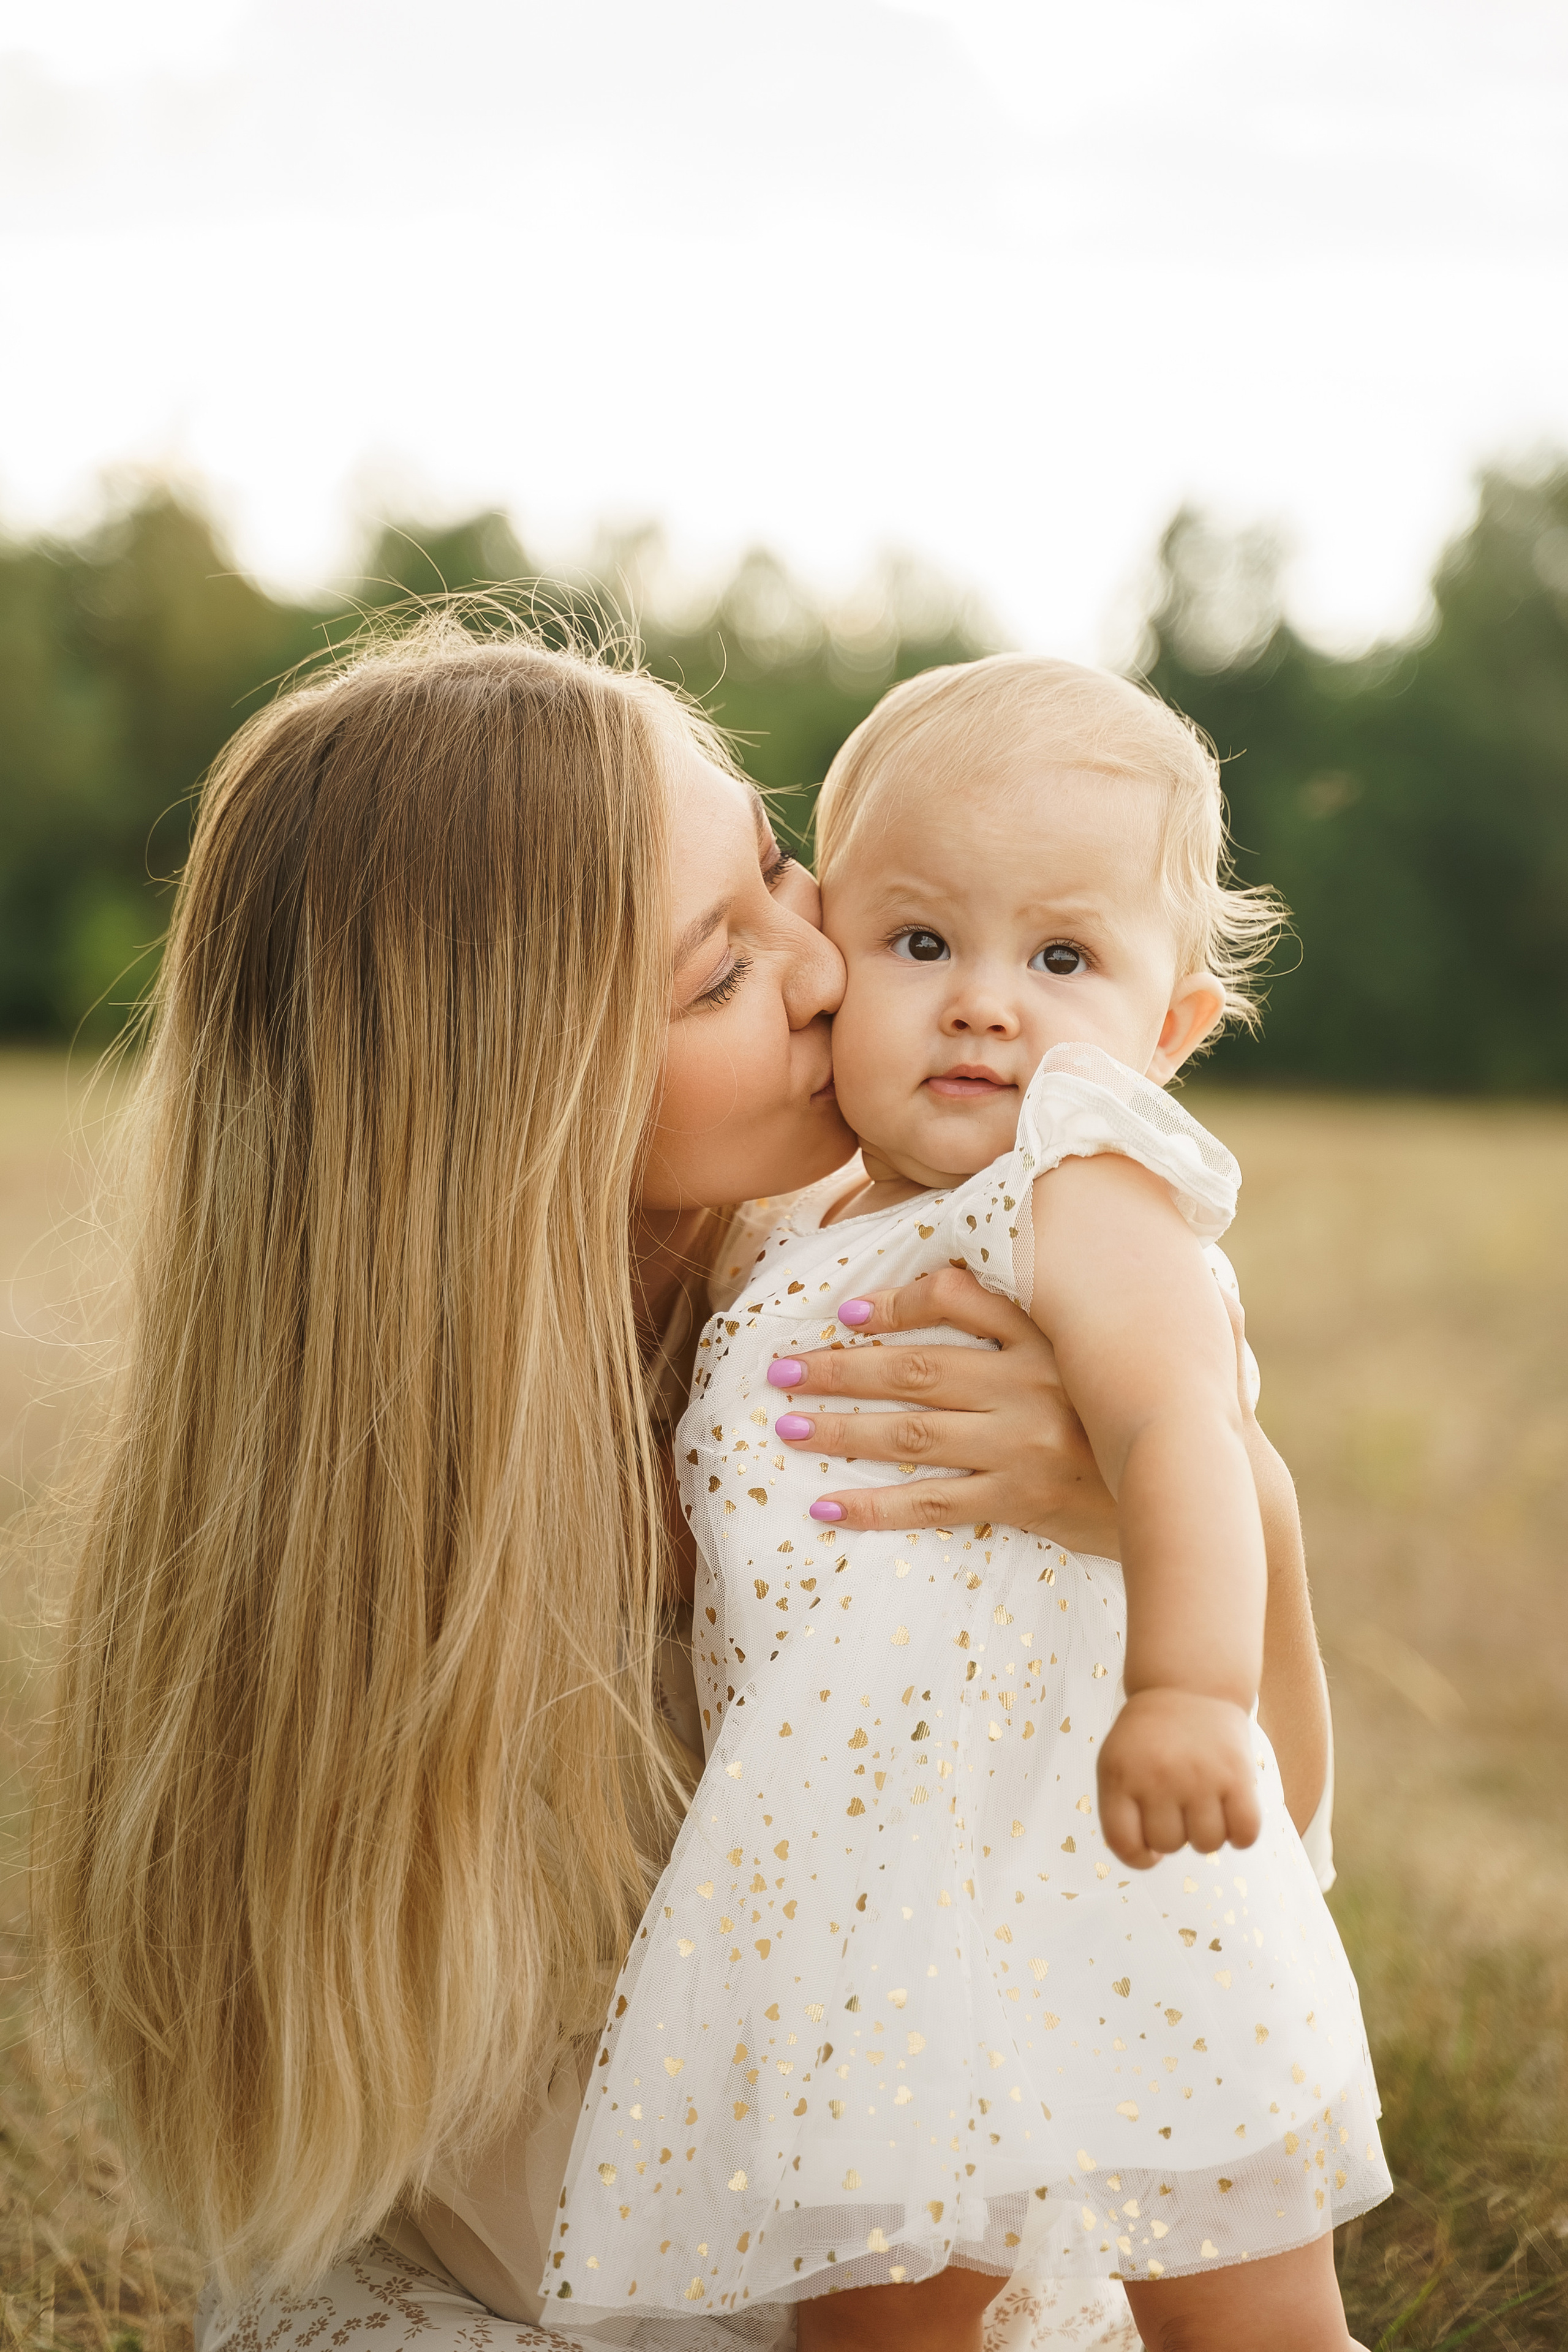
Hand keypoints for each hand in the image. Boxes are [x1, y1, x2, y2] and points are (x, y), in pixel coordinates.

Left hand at [765, 1265, 1118, 1546]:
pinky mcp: (1022, 1501)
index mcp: (1050, 1335)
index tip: (847, 1310)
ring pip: (913, 1434)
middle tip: (780, 1370)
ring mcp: (1023, 1446)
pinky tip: (827, 1504)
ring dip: (842, 1429)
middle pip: (915, 1370)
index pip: (960, 1299)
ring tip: (787, 1426)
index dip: (897, 1303)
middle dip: (840, 1368)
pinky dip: (877, 1505)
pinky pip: (934, 1504)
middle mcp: (1031, 1385)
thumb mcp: (1116, 1331)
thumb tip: (1018, 1260)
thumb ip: (1072, 1295)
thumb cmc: (1153, 1403)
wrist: (1197, 1488)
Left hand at [1096, 1688, 1261, 1869]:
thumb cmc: (1150, 1737)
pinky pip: (1245, 1833)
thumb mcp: (1116, 1763)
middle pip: (1168, 1845)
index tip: (1149, 1850)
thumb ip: (1120, 1811)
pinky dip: (1241, 1835)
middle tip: (1177, 1806)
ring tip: (1202, 1806)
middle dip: (1174, 1834)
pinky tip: (1231, 1815)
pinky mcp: (1237, 1775)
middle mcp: (1158, 1776)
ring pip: (1206, 1845)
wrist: (1188, 1686)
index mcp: (1120, 1775)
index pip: (1124, 1843)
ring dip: (1206, 1834)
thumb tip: (1151, 1858)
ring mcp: (1199, 1776)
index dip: (1138, 1857)